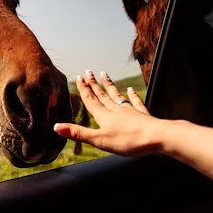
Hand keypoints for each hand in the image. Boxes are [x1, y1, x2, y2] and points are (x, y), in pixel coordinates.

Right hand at [53, 70, 167, 156]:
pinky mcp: (142, 115)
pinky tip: (131, 90)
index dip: (84, 89)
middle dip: (94, 84)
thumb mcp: (100, 140)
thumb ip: (79, 133)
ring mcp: (130, 111)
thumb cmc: (128, 141)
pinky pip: (135, 102)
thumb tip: (55, 127)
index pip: (91, 100)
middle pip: (103, 95)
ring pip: (117, 95)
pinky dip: (132, 95)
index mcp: (104, 117)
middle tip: (89, 71)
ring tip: (105, 74)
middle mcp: (116, 110)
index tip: (79, 77)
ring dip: (110, 85)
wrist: (157, 138)